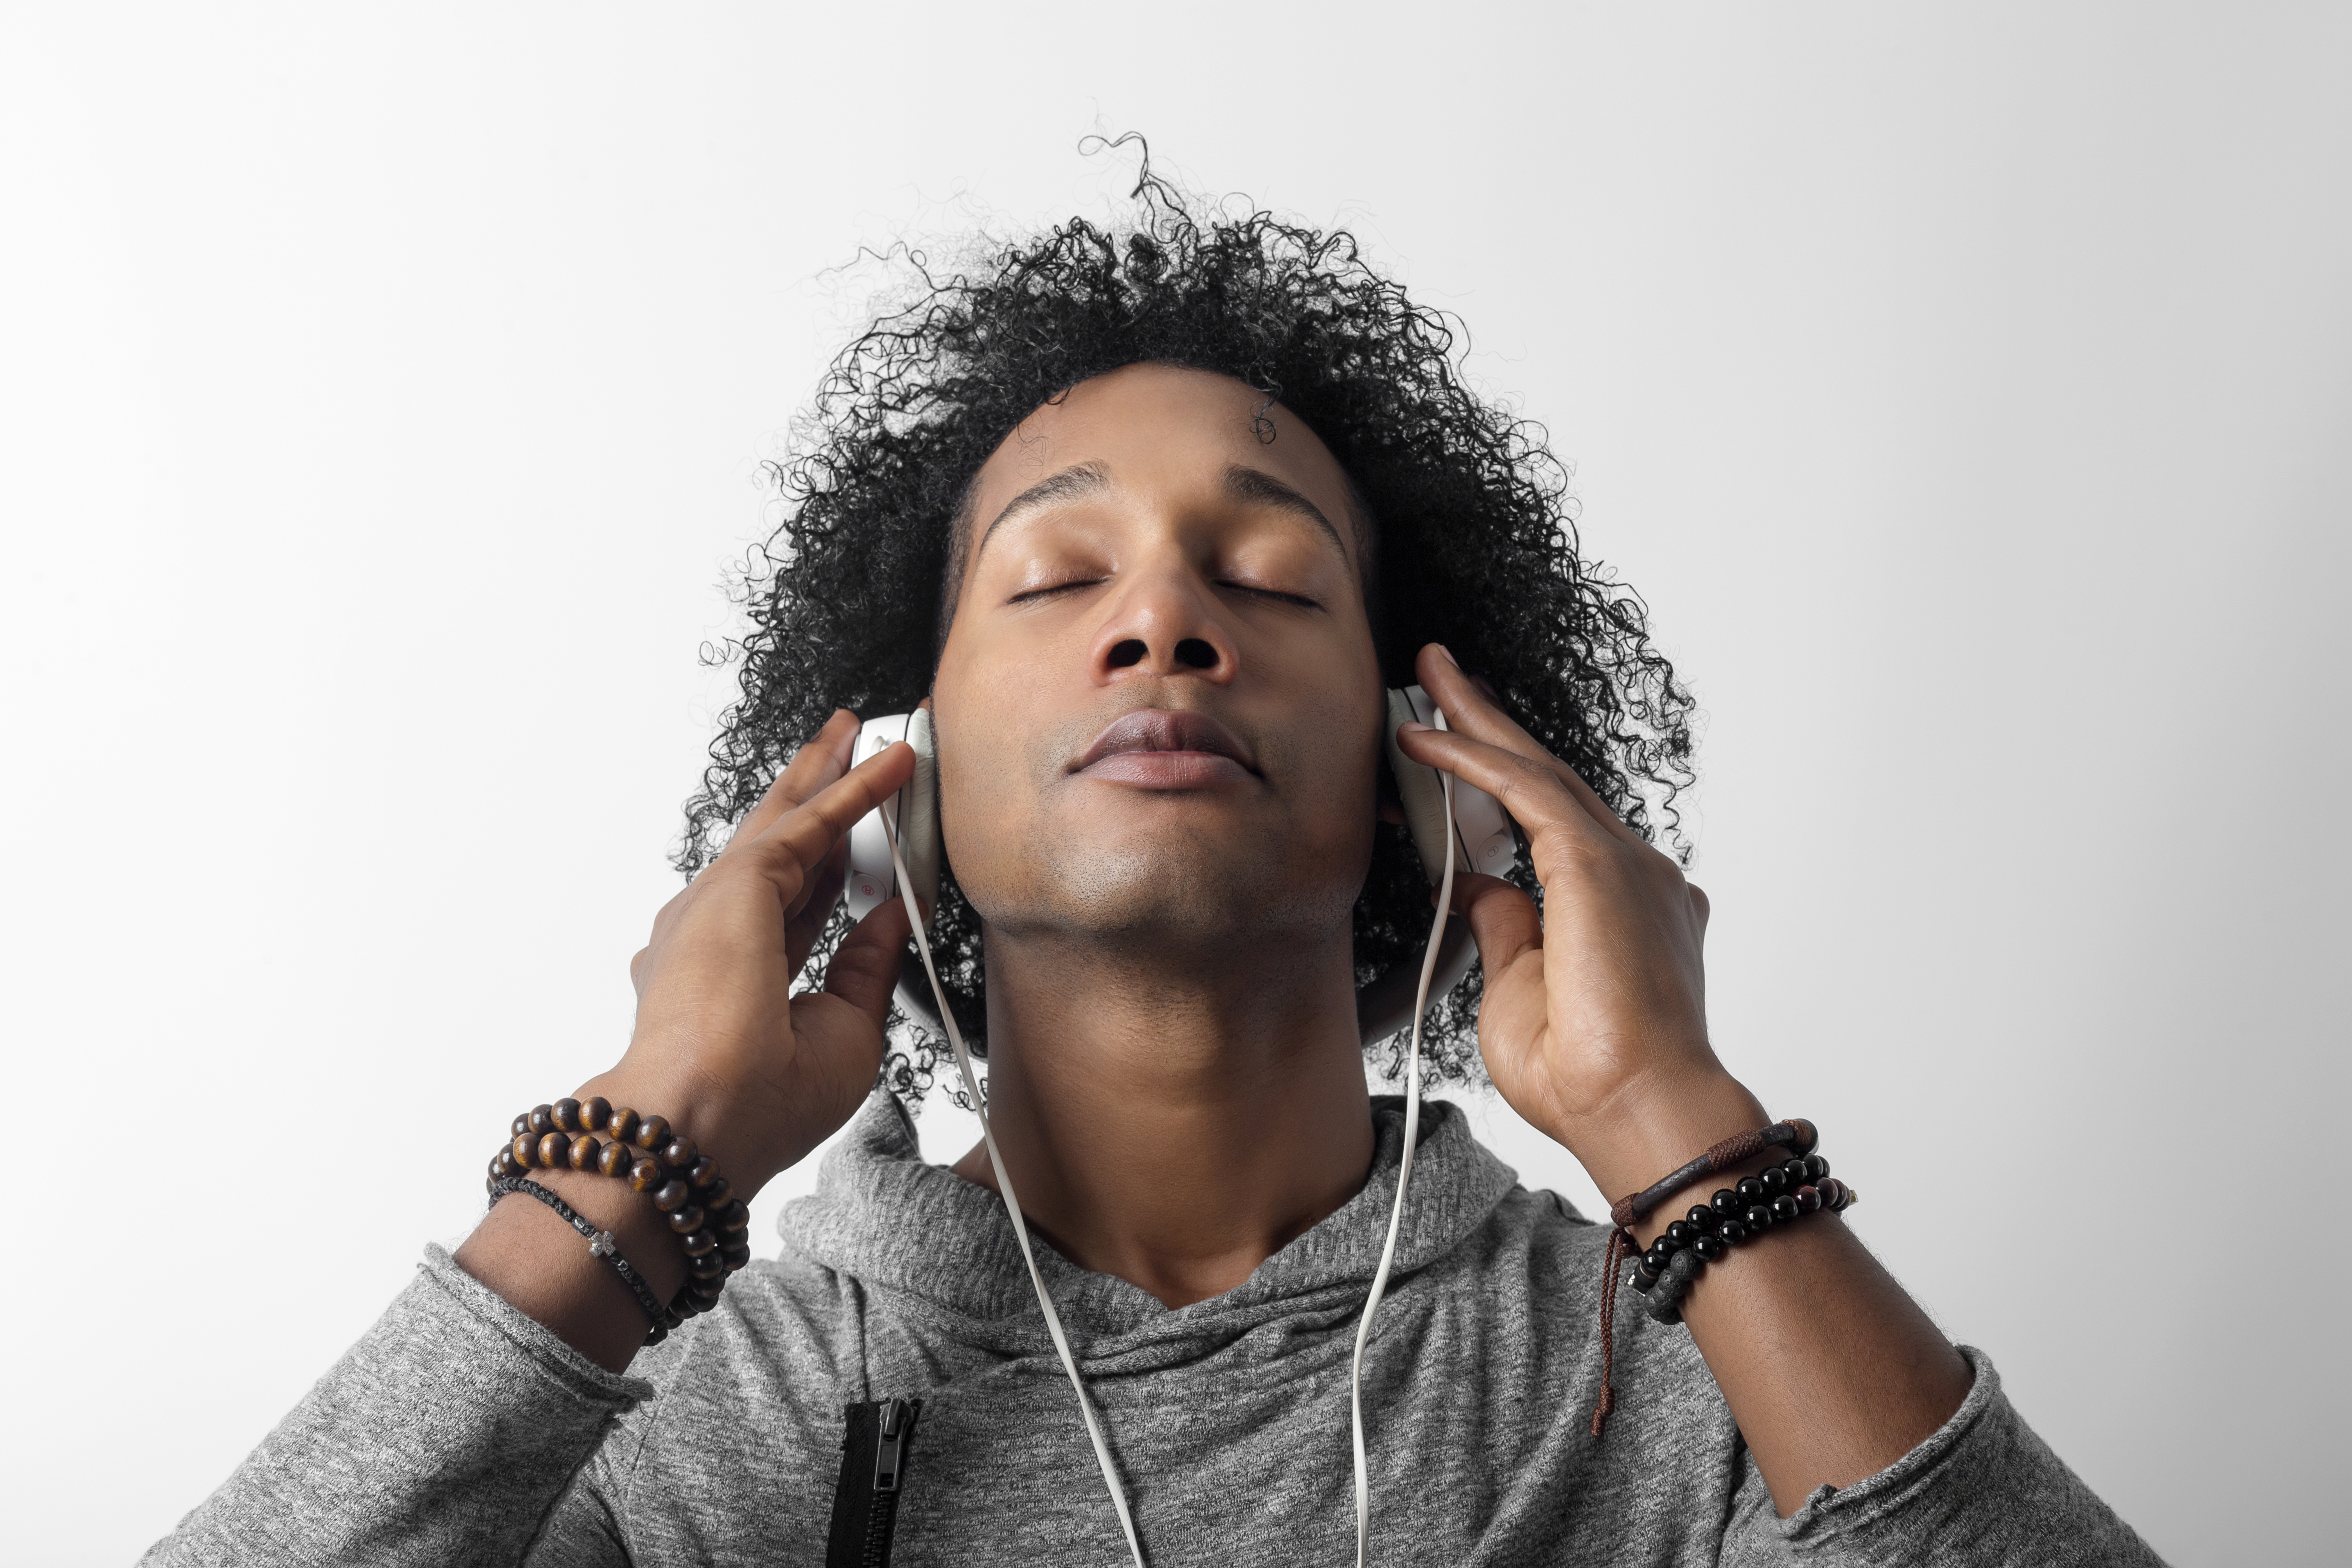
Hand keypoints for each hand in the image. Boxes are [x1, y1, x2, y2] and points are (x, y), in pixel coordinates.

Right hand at [578, 710, 916, 1194]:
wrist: (705, 1119)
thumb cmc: (758, 1105)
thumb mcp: (843, 1035)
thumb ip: (865, 968)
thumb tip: (889, 913)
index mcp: (733, 981)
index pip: (794, 911)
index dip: (833, 871)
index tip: (866, 849)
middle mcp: (713, 936)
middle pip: (779, 849)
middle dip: (815, 798)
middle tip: (842, 751)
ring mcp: (715, 906)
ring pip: (785, 822)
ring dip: (828, 775)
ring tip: (858, 733)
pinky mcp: (737, 886)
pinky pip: (811, 825)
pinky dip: (855, 790)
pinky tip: (892, 764)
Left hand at [1391, 646, 1764, 1200]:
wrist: (1640, 1113)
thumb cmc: (1587, 1079)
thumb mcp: (1521, 991)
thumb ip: (1505, 928)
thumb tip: (1479, 883)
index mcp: (1629, 909)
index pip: (1553, 827)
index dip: (1498, 785)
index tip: (1454, 755)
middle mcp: (1638, 875)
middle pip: (1549, 780)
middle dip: (1492, 725)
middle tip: (1442, 677)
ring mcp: (1627, 864)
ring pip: (1538, 771)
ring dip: (1477, 721)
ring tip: (1430, 678)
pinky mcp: (1598, 861)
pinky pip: (1523, 789)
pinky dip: (1470, 758)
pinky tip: (1422, 735)